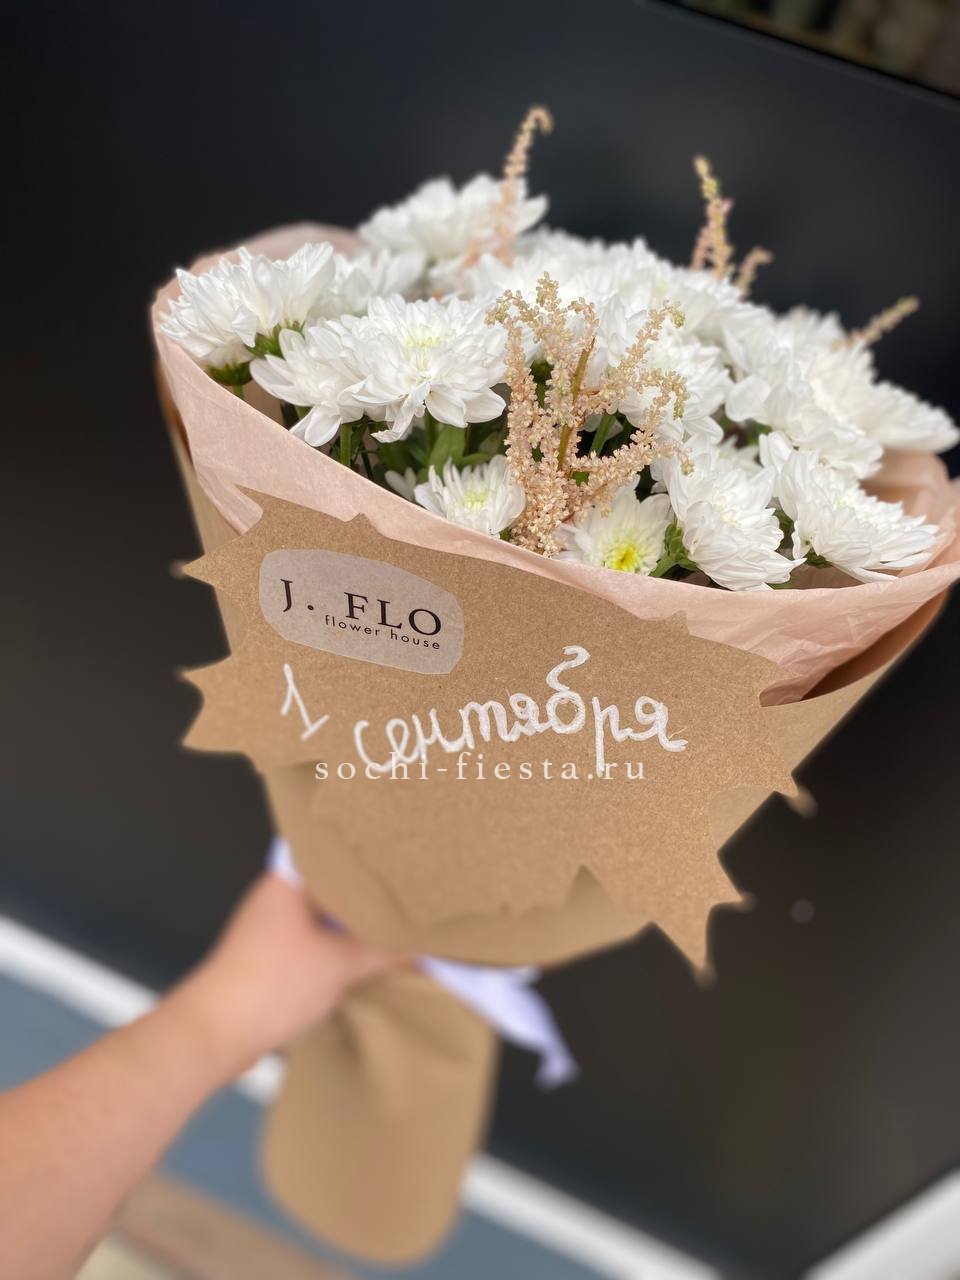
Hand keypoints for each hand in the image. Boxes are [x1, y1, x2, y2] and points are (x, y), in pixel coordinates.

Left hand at [172, 872, 400, 1081]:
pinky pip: (313, 947)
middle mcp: (276, 898)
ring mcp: (270, 930)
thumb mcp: (339, 965)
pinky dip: (336, 953)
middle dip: (368, 901)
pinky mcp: (269, 961)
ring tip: (394, 931)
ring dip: (352, 931)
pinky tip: (363, 963)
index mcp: (288, 881)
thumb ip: (383, 951)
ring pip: (324, 922)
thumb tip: (421, 945)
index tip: (405, 863)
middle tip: (410, 900)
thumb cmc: (270, 986)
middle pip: (333, 891)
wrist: (212, 1035)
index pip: (337, 856)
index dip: (371, 861)